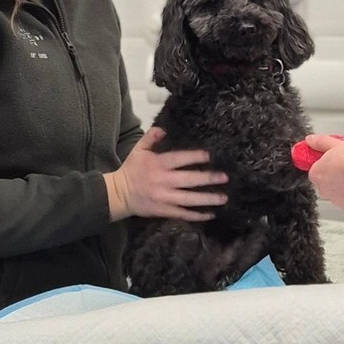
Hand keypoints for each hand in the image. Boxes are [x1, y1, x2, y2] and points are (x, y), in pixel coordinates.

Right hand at [108, 127, 228, 220]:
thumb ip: (150, 137)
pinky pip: (183, 214)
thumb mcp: (138, 150)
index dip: (194, 157)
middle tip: (224, 177)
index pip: (179, 159)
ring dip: (207, 199)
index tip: (209, 156)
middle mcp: (163, 182)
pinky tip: (211, 214)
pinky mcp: (164, 211)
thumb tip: (163, 128)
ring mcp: (164, 198)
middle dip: (208, 179)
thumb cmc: (132, 170)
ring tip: (223, 198)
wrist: (119, 194)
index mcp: (157, 165)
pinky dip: (197, 215)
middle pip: (188, 180)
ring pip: (189, 199)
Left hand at [303, 135, 343, 213]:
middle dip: (337, 175)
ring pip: (339, 193)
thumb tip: (310, 140)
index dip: (329, 162)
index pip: (317, 168)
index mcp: (318, 173)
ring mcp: (337, 200)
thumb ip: (322, 142)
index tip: (337, 158)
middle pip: (327, 182)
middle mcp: (324, 189)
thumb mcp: (339, 143)